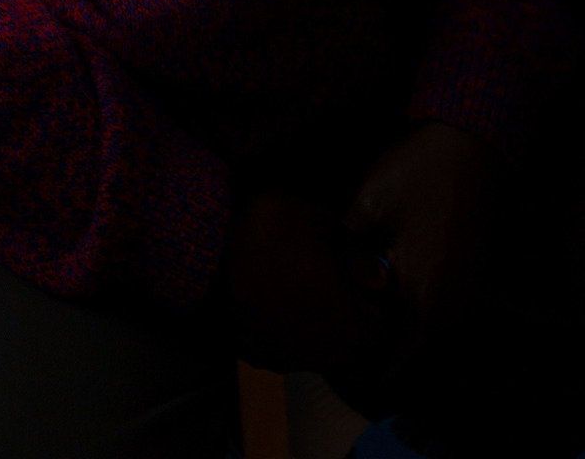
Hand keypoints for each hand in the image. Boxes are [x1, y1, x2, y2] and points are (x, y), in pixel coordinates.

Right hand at [220, 193, 394, 381]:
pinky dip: (282, 325)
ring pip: (314, 345)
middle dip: (346, 313)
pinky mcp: (253, 355)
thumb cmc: (273, 233)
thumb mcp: (324, 225)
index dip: (375, 299)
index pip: (382, 326)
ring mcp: (284, 359)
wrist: (202, 250)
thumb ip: (357, 256)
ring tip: (297, 281)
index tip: (362, 276)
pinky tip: (270, 294)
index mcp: (350, 327)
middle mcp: (321, 354)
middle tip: (331, 275)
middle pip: (348, 342)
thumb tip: (379, 277)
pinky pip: (281, 344)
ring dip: (314, 320)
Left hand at [343, 119, 506, 350]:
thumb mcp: (368, 206)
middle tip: (325, 324)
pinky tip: (376, 277)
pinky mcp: (464, 277)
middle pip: (400, 350)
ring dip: (384, 321)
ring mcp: (461, 295)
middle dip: (365, 343)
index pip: (386, 365)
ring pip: (414, 329)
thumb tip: (316, 277)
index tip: (324, 349)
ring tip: (345, 299)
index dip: (352, 366)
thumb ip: (344, 251)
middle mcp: (448, 310)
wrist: (472, 143)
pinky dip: (402, 304)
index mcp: (423, 301)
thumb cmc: (419, 172)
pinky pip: (428, 307)